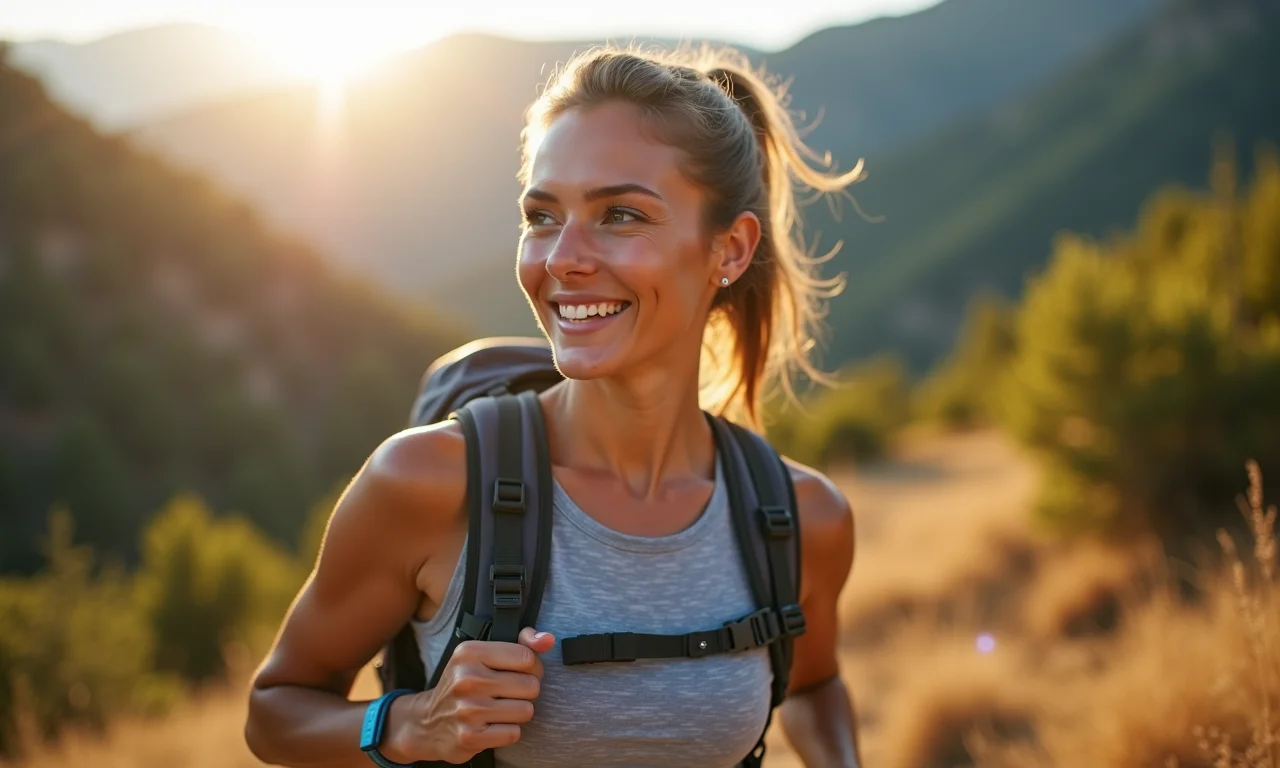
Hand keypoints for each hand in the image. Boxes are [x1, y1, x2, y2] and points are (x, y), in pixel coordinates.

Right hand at [381, 627, 554, 763]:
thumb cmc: (464, 685)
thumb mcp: (483, 656)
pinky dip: (507, 731)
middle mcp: (466, 679)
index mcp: (470, 653)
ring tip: (498, 710)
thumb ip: (521, 643)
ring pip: (526, 711)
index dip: (532, 667)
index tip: (520, 672)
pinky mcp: (470, 737)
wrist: (426, 723)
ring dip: (517, 713)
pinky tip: (491, 726)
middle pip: (530, 685)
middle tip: (507, 694)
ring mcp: (467, 710)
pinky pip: (514, 733)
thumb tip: (548, 639)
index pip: (526, 657)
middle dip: (525, 692)